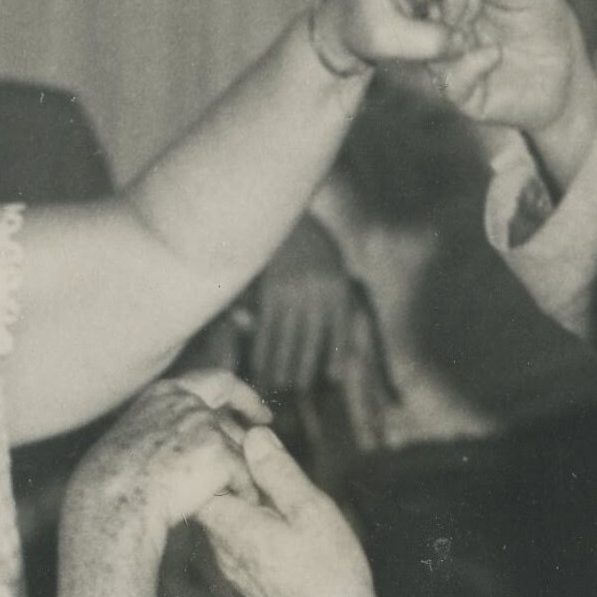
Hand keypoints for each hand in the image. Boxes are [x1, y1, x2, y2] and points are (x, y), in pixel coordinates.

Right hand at [65, 370, 266, 556]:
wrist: (113, 502)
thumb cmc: (112, 483)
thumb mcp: (134, 439)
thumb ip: (162, 430)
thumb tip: (182, 444)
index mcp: (164, 395)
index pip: (214, 380)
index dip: (240, 394)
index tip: (256, 410)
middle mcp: (188, 402)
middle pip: (233, 414)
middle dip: (252, 424)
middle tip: (267, 437)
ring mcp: (205, 426)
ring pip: (238, 449)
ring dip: (243, 470)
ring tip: (247, 491)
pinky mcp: (218, 454)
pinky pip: (243, 476)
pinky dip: (244, 492)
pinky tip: (245, 508)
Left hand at [193, 421, 385, 596]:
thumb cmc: (329, 572)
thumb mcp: (309, 509)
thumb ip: (277, 472)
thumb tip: (253, 437)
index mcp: (232, 526)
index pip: (202, 477)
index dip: (219, 452)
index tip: (247, 437)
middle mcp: (222, 549)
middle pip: (211, 496)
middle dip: (232, 470)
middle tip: (263, 451)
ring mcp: (232, 567)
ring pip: (227, 517)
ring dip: (246, 496)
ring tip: (277, 480)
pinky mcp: (247, 579)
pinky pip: (240, 538)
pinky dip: (254, 519)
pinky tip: (281, 516)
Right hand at [240, 220, 379, 403]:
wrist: (279, 208)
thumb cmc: (307, 239)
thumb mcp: (330, 261)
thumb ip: (333, 293)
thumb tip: (335, 325)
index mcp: (337, 287)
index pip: (339, 329)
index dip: (336, 354)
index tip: (333, 376)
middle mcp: (319, 294)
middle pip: (311, 341)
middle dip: (304, 367)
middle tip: (298, 388)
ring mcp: (295, 293)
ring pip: (287, 339)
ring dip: (280, 365)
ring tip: (276, 384)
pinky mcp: (271, 292)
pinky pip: (267, 329)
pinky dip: (262, 349)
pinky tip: (258, 365)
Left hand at [329, 0, 486, 75]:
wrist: (347, 22)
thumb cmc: (362, 33)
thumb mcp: (389, 43)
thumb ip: (429, 43)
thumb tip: (465, 39)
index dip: (458, 1)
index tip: (447, 29)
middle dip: (468, 0)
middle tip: (453, 30)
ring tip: (445, 23)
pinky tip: (444, 14)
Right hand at [421, 0, 596, 144]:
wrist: (573, 81)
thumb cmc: (553, 34)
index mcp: (466, 10)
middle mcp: (456, 38)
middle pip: (429, 21)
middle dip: (439, 6)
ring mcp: (460, 68)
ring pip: (433, 53)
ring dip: (451, 37)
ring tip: (473, 25)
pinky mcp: (471, 98)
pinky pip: (453, 85)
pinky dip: (469, 67)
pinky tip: (494, 54)